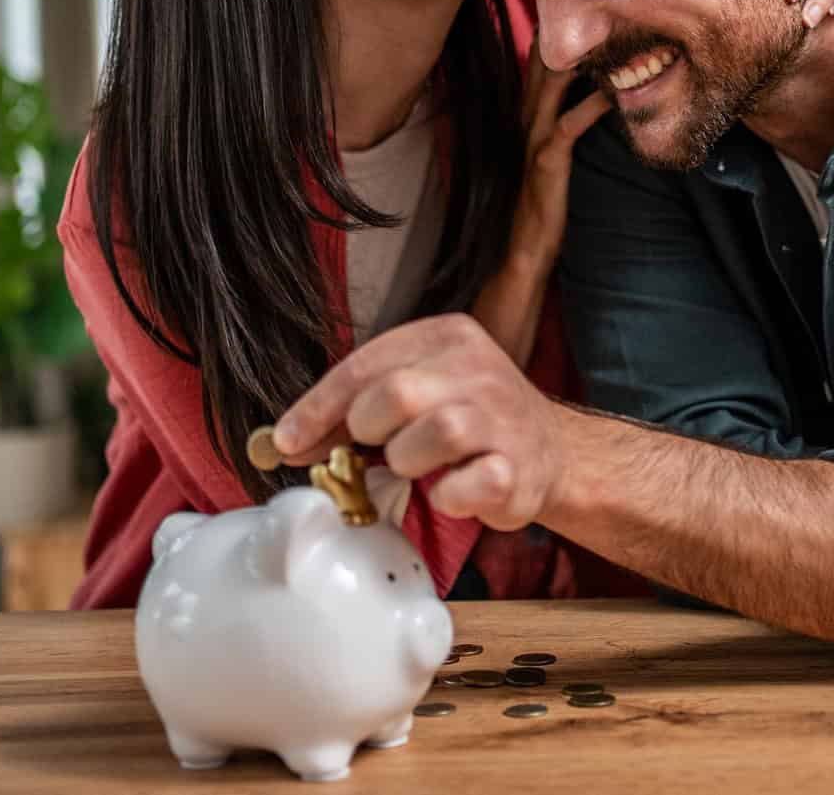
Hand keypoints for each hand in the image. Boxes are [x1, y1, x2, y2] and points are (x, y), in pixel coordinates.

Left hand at [272, 313, 569, 530]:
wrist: (547, 449)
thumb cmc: (467, 419)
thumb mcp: (415, 392)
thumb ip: (356, 408)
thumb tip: (286, 441)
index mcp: (445, 337)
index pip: (364, 365)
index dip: (317, 408)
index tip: (286, 442)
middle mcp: (479, 368)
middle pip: (396, 393)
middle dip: (368, 430)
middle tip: (375, 449)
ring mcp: (504, 418)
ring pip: (437, 432)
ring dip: (409, 461)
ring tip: (419, 468)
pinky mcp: (520, 469)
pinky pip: (471, 484)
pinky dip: (449, 496)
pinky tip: (450, 491)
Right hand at [471, 49, 610, 364]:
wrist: (525, 247)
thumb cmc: (545, 198)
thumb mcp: (551, 150)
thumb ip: (564, 118)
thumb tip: (596, 91)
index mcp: (526, 111)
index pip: (538, 56)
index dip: (553, 23)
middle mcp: (525, 116)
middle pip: (543, 57)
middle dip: (565, 23)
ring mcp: (533, 136)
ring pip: (553, 82)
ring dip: (583, 55)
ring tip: (614, 29)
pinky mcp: (547, 159)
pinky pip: (571, 123)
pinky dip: (595, 103)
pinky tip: (616, 90)